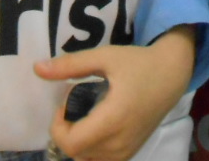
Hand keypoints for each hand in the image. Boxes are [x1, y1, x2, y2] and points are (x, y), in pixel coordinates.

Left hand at [34, 26, 195, 160]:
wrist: (172, 74)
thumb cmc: (138, 63)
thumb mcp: (105, 57)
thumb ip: (70, 65)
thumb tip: (36, 68)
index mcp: (113, 119)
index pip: (71, 143)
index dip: (58, 126)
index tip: (65, 102)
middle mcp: (120, 142)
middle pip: (76, 152)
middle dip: (66, 130)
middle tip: (75, 103)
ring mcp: (127, 151)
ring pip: (87, 159)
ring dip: (78, 140)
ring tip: (87, 113)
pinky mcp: (131, 152)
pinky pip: (101, 160)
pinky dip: (91, 147)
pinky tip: (97, 124)